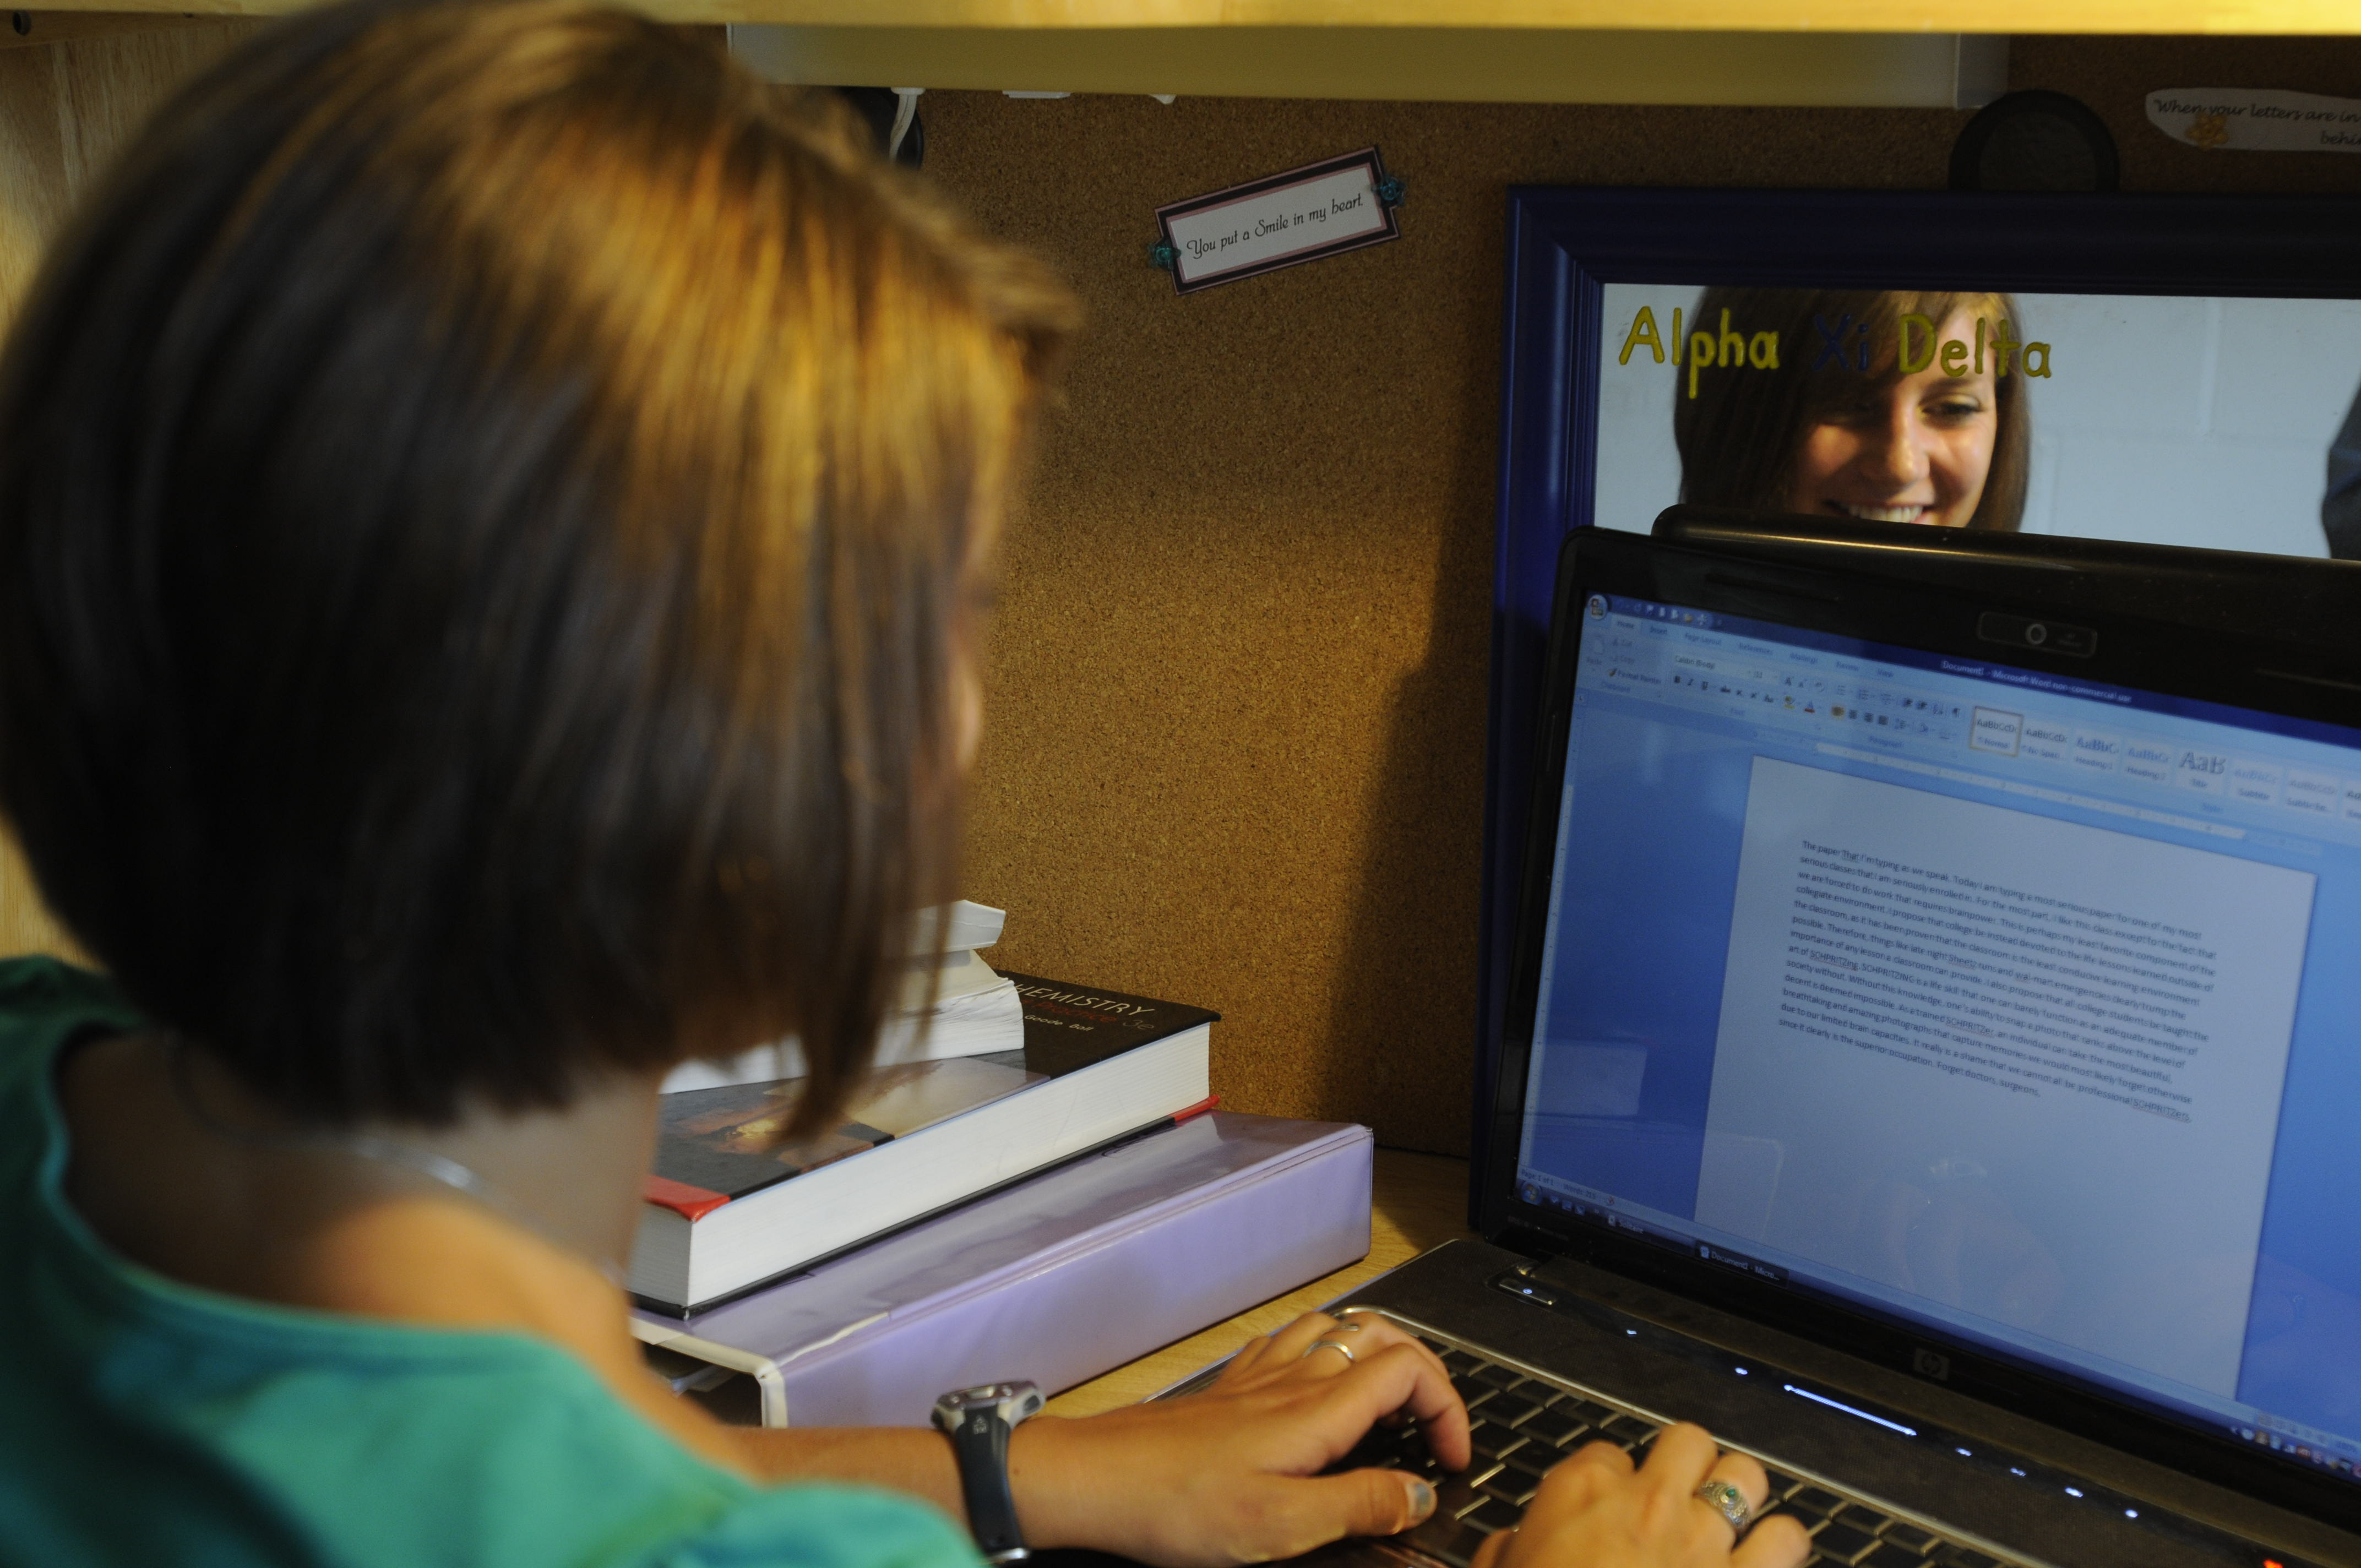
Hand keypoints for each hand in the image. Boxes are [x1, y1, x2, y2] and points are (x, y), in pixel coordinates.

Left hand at [1010, 1309, 1470, 1566]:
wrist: (1096, 1480)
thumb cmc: (1180, 1505)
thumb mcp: (1285, 1526)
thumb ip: (1361, 1505)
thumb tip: (1420, 1494)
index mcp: (1318, 1409)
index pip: (1409, 1370)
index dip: (1448, 1407)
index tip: (1452, 1460)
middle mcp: (1293, 1378)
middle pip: (1381, 1334)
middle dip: (1425, 1369)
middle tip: (1435, 1426)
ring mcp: (1259, 1377)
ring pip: (1337, 1328)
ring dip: (1377, 1351)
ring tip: (1393, 1400)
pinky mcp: (1230, 1388)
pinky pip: (1291, 1342)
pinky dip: (1324, 1351)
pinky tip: (1316, 1385)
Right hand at [1473, 1423, 1811, 1567]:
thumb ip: (1511, 1549)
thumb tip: (1513, 1544)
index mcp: (1582, 1492)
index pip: (1606, 1453)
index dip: (1610, 1481)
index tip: (1610, 1508)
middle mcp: (1649, 1502)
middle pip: (1687, 1441)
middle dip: (1686, 1466)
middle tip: (1679, 1497)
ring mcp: (1704, 1539)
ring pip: (1746, 1476)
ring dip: (1740, 1498)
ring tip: (1732, 1523)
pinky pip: (1788, 1538)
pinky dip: (1781, 1547)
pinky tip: (1766, 1561)